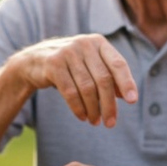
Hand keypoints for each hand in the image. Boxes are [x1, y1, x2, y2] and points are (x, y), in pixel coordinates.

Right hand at [7, 34, 137, 126]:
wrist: (34, 61)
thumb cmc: (70, 66)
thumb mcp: (90, 66)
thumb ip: (109, 76)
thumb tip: (127, 96)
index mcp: (98, 42)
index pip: (118, 64)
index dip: (127, 83)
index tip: (132, 101)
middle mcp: (84, 44)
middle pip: (103, 79)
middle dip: (109, 104)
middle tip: (110, 123)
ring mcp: (67, 53)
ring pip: (87, 88)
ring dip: (93, 109)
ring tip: (95, 121)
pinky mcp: (53, 64)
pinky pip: (70, 92)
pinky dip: (78, 108)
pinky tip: (82, 117)